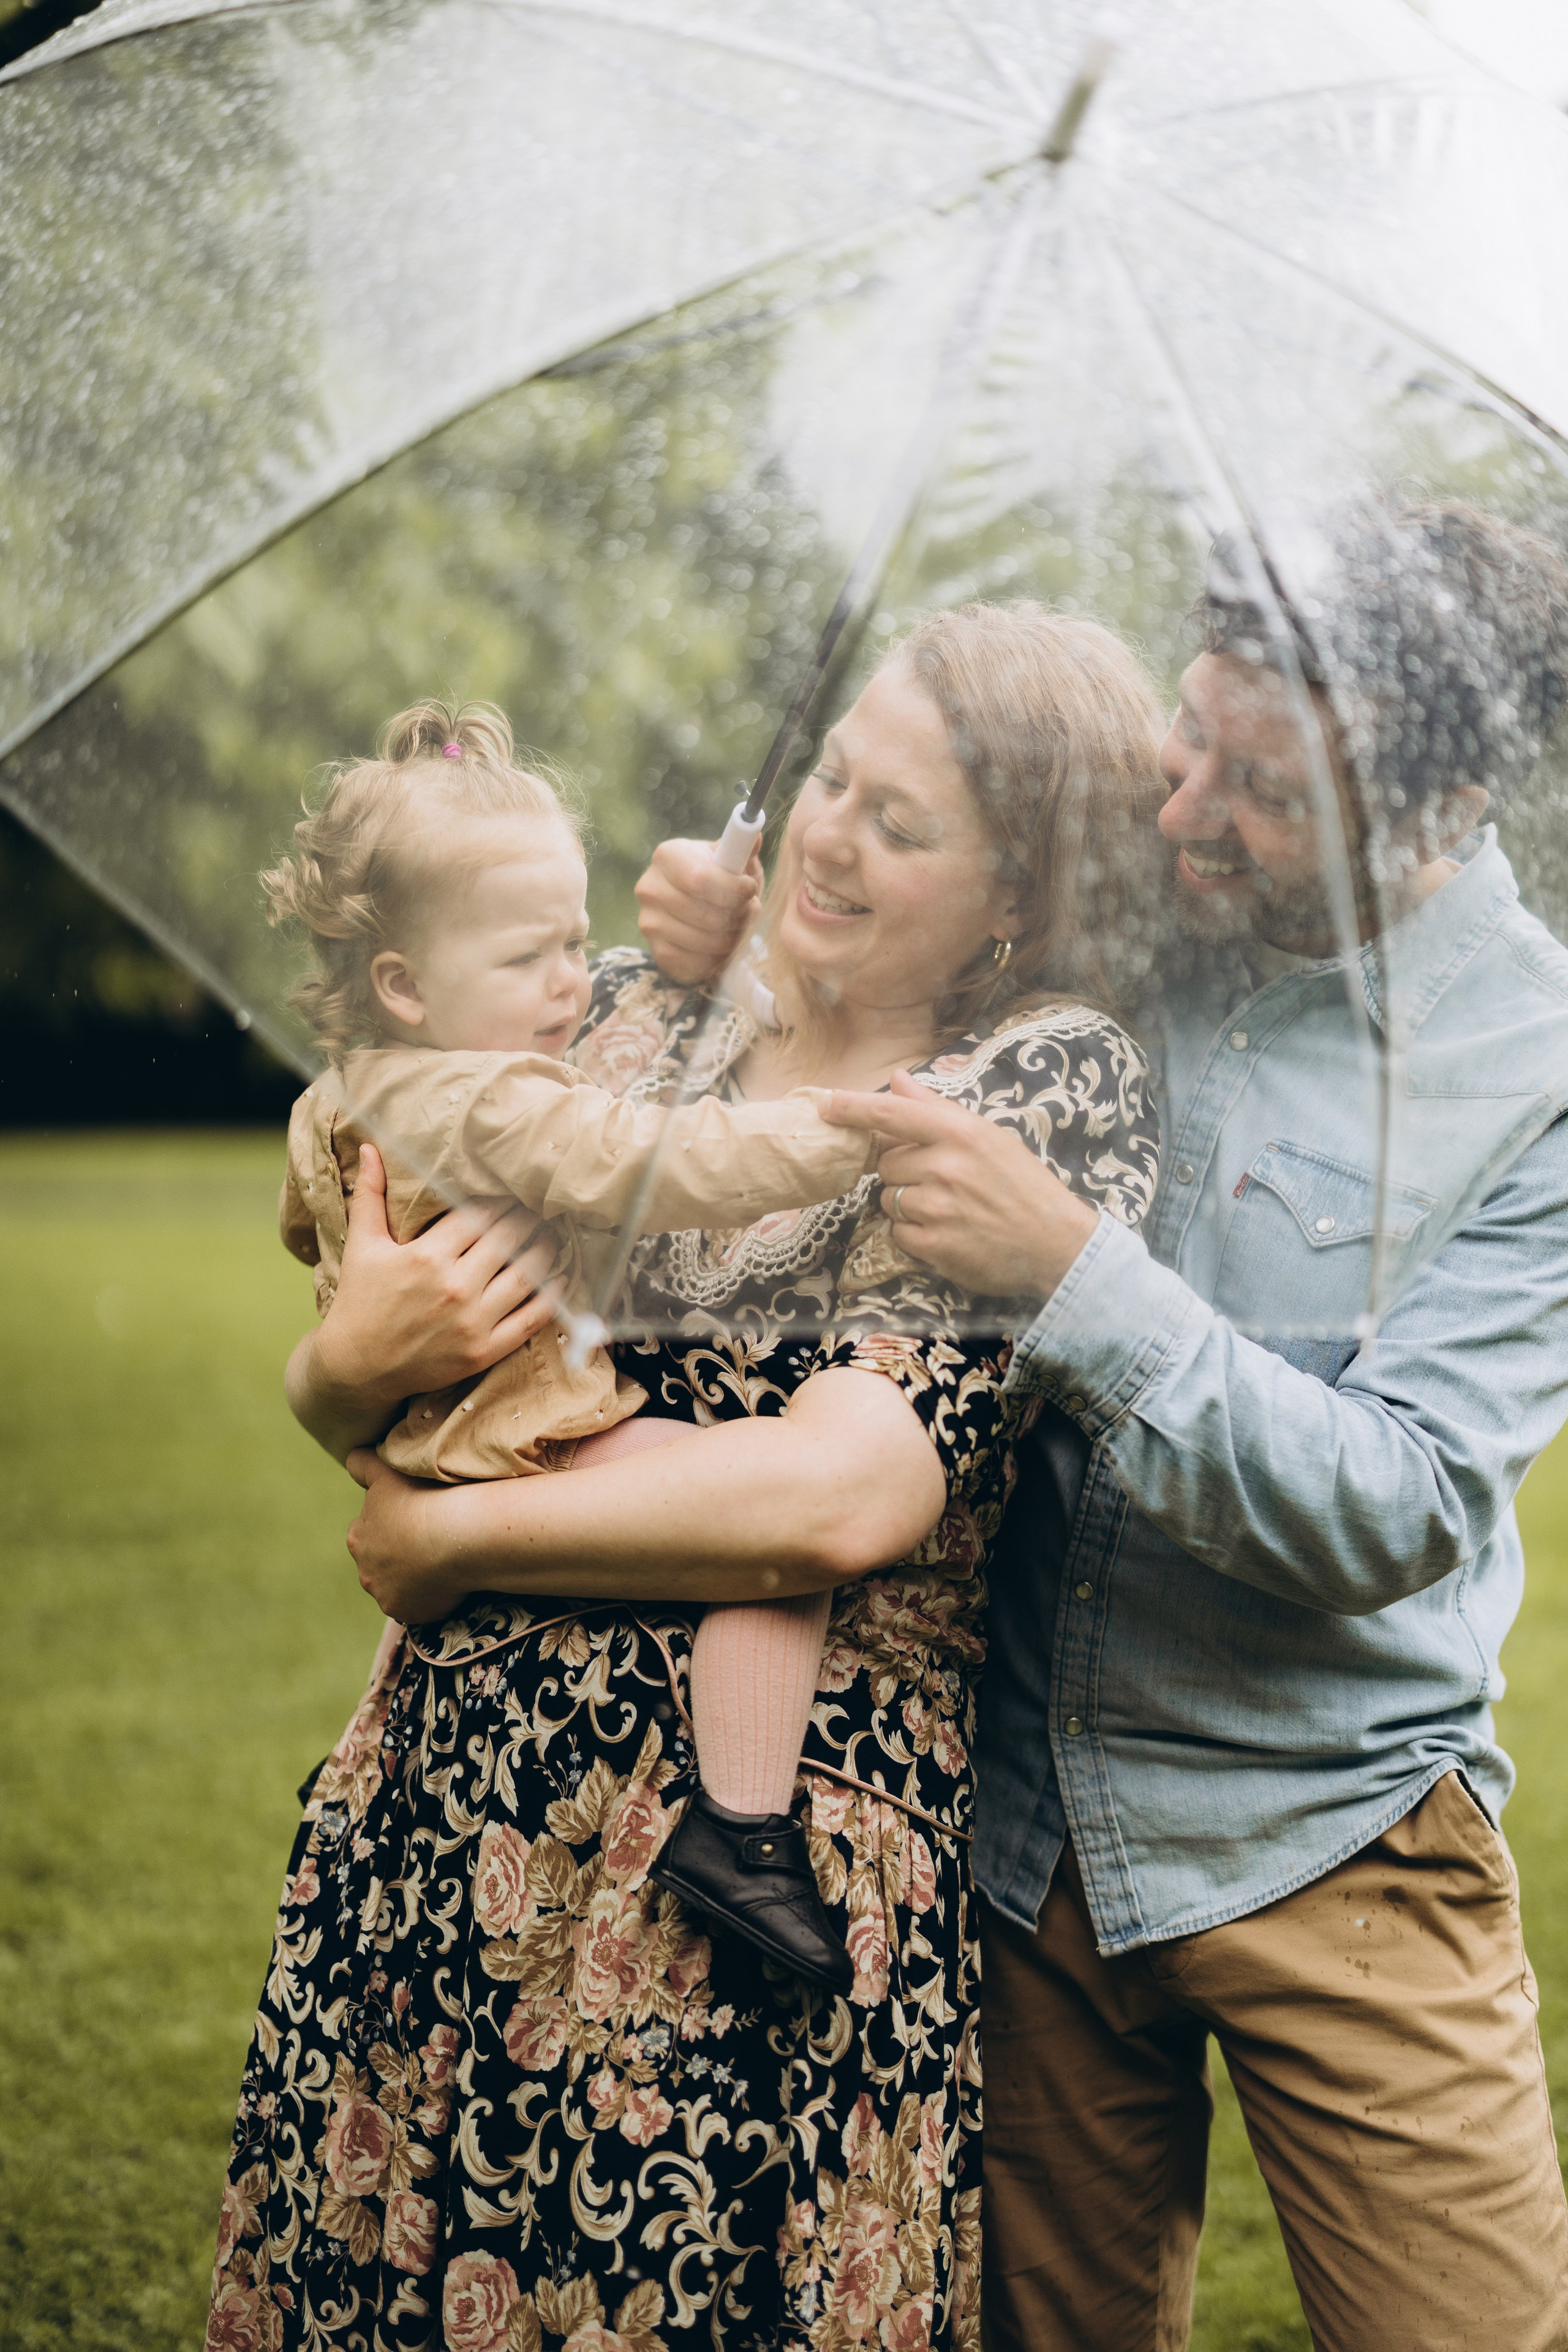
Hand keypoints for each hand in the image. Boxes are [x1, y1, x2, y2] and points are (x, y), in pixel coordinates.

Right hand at [290, 1144, 561, 1456]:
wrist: (357, 1367)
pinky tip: (561, 1278)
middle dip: (529, 1219)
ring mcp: (472, 1322)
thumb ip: (370, 1195)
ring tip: (555, 1235)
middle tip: (542, 1206)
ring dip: (546, 1250)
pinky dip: (552, 1297)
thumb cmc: (360, 1301)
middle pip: (509, 1239)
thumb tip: (369, 1147)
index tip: (515, 1188)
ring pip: (527, 1274)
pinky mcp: (484, 1351)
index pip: (480, 1214)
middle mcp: (454, 1286)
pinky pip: (531, 1319)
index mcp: (427, 1256)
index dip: (503, 1198)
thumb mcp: (362, 1245)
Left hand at [346, 1450, 470, 1624]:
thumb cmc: (422, 1497)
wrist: (455, 1534)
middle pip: (382, 1565)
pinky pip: (419, 1606)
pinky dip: (431, 1598)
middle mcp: (365, 1571)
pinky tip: (449, 1581)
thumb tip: (350, 1457)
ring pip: (400, 1587)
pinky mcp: (408, 1612)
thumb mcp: (387, 1472)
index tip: (415, 1520)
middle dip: (400, 1557)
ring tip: (443, 1561)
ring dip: (415, 1578)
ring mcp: (386, 1595)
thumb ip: (363, 1465)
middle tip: (431, 1542)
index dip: (392, 1527)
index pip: (370, 1535)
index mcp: (358, 1537)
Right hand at [634, 836, 759, 983]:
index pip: (700, 879)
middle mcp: (650, 887)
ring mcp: (649, 922)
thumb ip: (742, 849)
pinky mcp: (657, 952)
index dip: (733, 888)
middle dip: (739, 917)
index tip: (751, 890)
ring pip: (705, 941)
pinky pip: (697, 962)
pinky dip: (718, 958)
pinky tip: (722, 944)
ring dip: (733, 938)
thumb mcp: (732, 858)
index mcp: (668, 856)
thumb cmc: (721, 878)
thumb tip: (754, 836)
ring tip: (739, 927)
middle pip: (706, 914)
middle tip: (749, 912)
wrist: (699, 907)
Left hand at [823, 1069, 1099, 1302]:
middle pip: (886, 1163)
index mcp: (960, 1133)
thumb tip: (899, 1078)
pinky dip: (913, 1234)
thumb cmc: (1022, 1185)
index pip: (892, 1113)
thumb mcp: (988, 1136)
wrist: (1057, 1243)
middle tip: (942, 1181)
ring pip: (888, 1199)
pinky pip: (897, 1233)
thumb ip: (937, 1109)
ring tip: (947, 1208)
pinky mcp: (935, 1245)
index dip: (852, 1107)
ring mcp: (939, 1208)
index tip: (824, 1103)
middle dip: (903, 1171)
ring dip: (907, 1204)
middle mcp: (946, 1166)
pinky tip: (946, 1232)